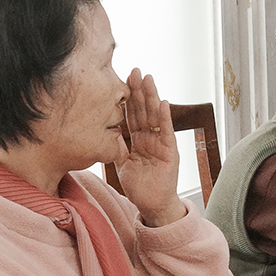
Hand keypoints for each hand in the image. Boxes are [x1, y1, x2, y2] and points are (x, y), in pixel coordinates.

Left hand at [117, 69, 184, 225]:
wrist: (152, 205)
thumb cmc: (139, 186)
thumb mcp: (121, 164)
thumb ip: (115, 147)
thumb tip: (104, 131)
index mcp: (138, 140)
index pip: (132, 115)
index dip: (127, 98)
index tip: (122, 80)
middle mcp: (151, 138)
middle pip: (143, 110)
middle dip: (139, 91)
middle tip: (135, 71)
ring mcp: (161, 143)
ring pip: (155, 116)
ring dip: (152, 97)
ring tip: (148, 79)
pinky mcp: (170, 152)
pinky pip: (167, 132)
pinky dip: (165, 118)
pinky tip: (163, 103)